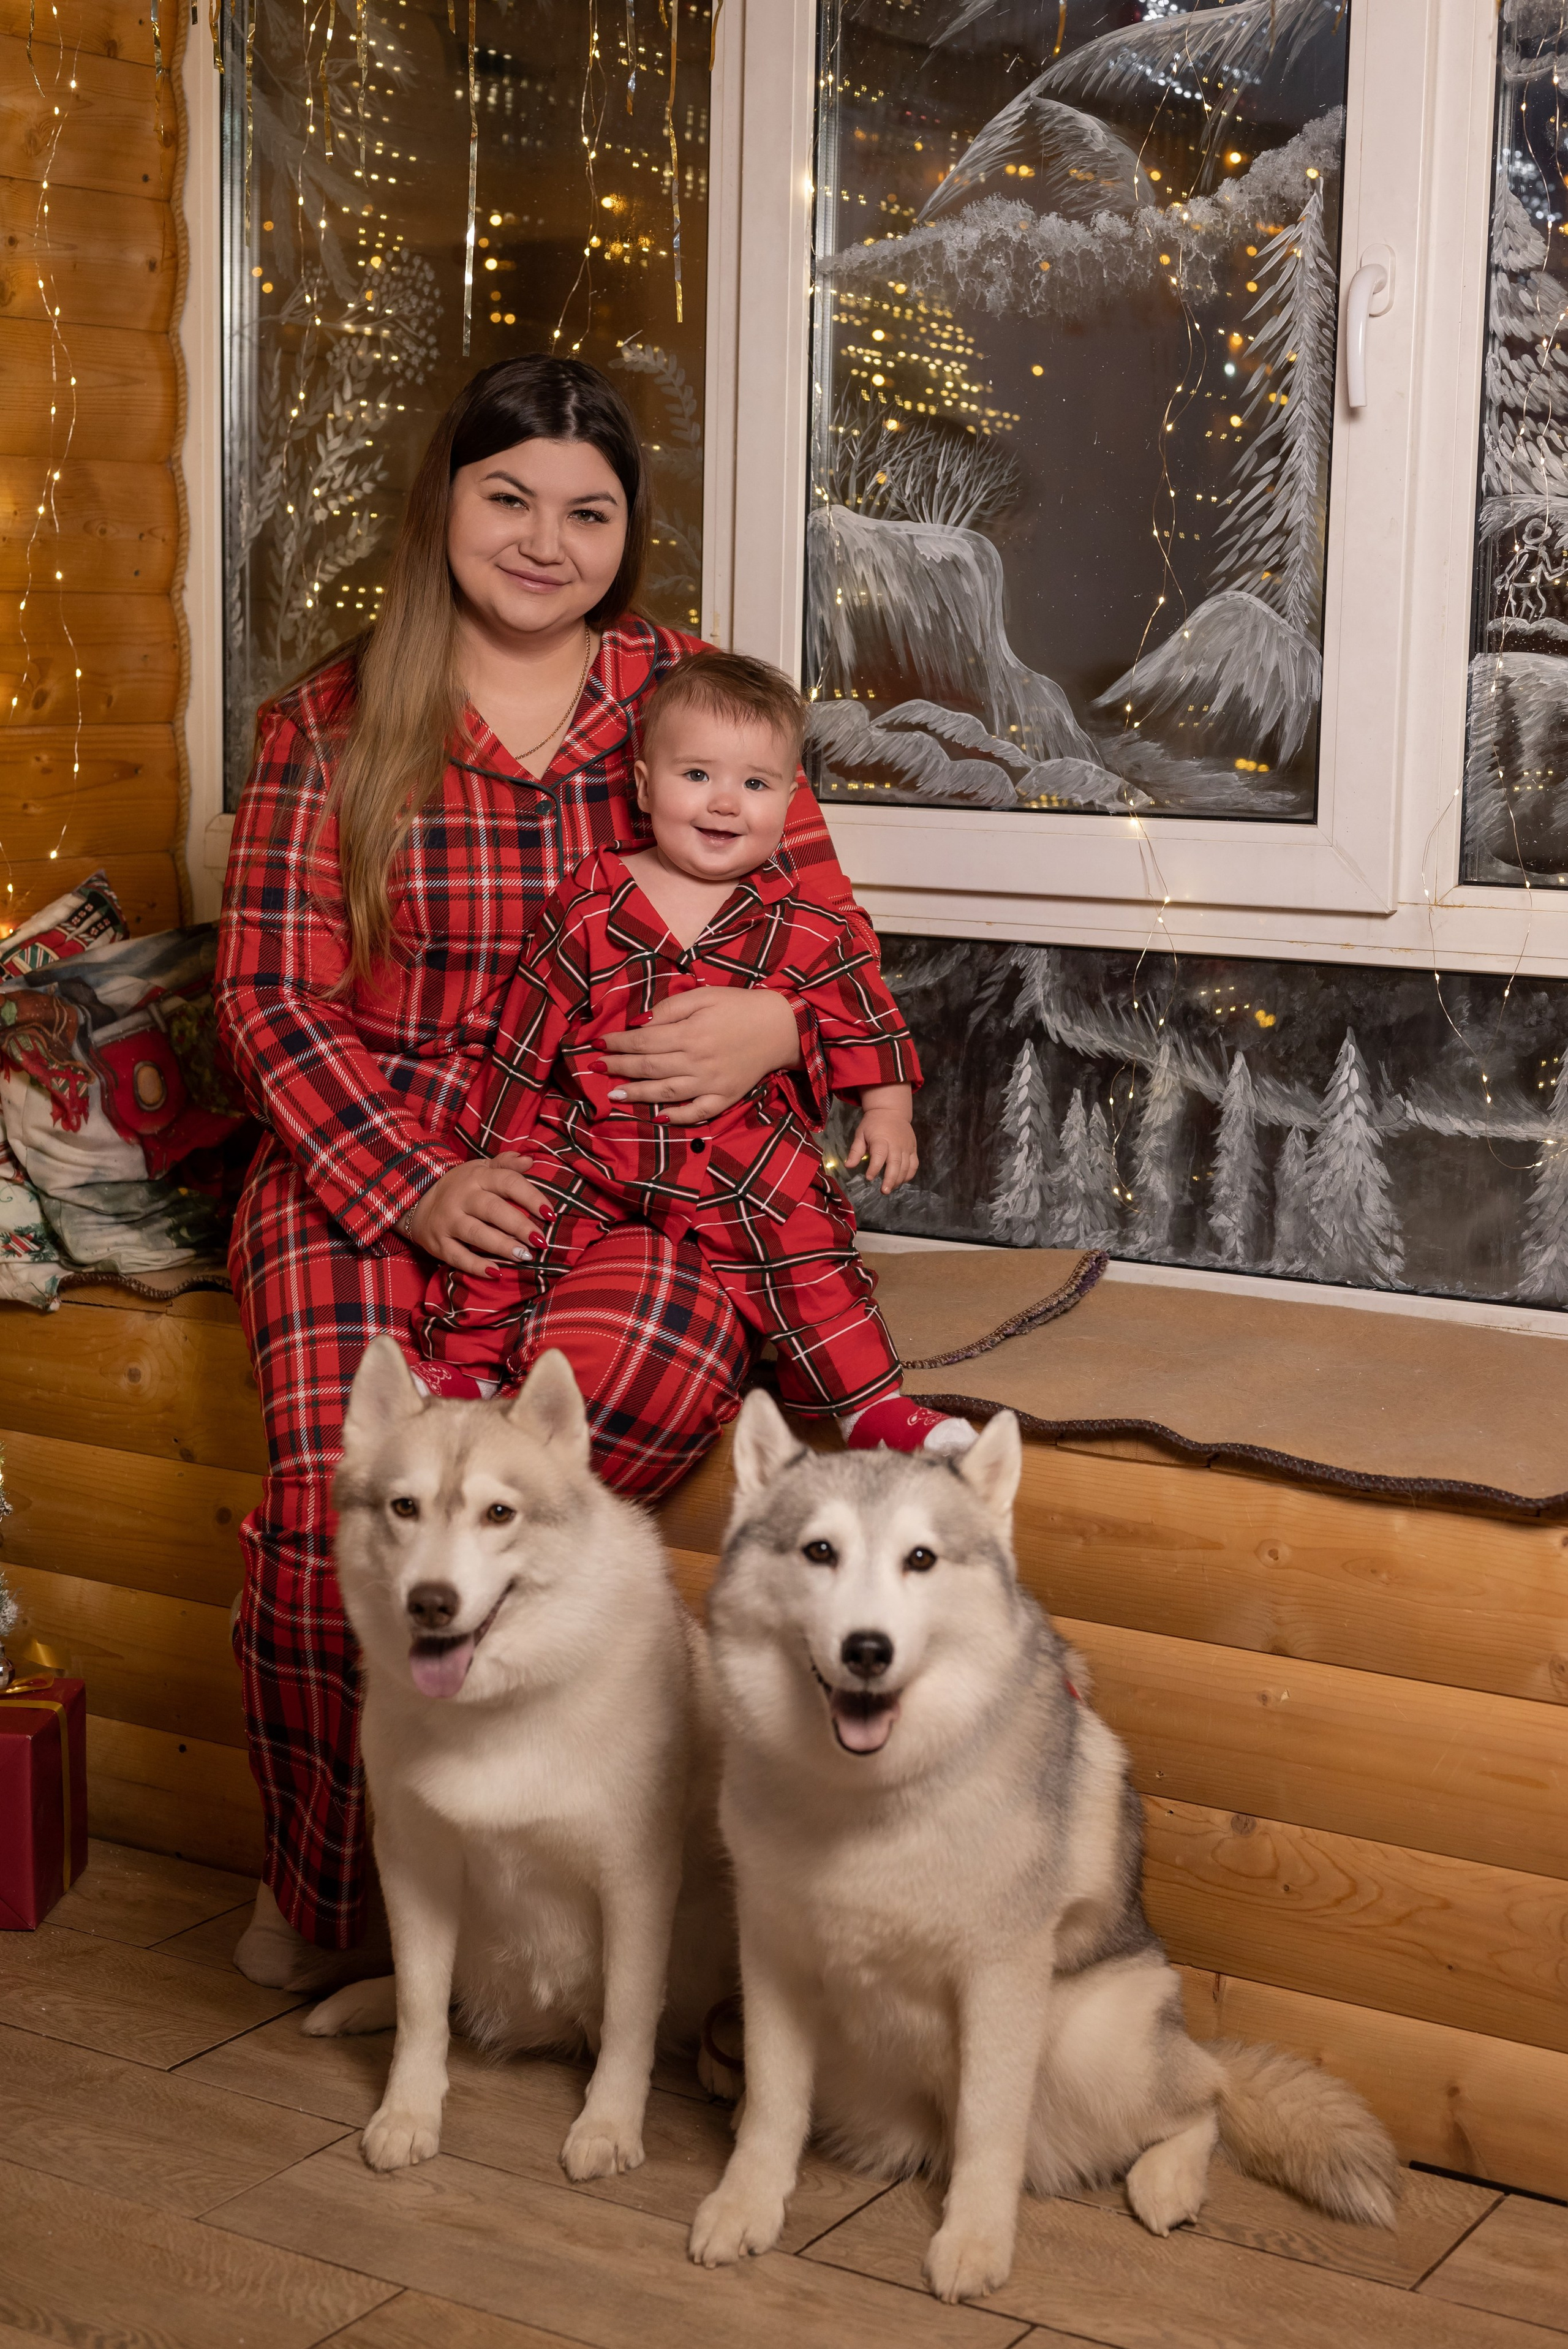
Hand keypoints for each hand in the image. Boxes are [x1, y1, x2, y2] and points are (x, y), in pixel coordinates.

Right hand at [402, 1155, 546, 1275]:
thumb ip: (506, 1164)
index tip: (550, 1214)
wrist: (418, 1201)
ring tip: (525, 1256)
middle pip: (493, 1210)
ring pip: (476, 1234)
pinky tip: (497, 1273)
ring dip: (502, 1246)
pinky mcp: (438, 1244)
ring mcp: (448, 1221)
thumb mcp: (481, 1169)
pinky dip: (476, 1267)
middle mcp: (462, 1197)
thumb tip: (530, 1161)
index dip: (531, 1198)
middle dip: (519, 1226)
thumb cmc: (462, 1187)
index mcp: (477, 1177)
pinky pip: (458, 1257)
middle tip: (540, 1241)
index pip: (508, 1182)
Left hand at [601, 987, 800, 1126]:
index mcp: (690, 1033)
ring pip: (666, 1093)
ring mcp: (711, 1083)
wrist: (782, 1027)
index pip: (644, 1041)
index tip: (597, 1044)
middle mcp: (697, 1061)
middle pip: (649, 1067)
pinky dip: (676, 1117)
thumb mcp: (704, 995)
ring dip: (637, 1094)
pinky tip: (657, 1117)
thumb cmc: (739, 1007)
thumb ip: (670, 1007)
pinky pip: (696, 1113)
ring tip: (614, 1095)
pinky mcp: (725, 1098)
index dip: (617, 1044)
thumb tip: (639, 1023)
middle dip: (618, 1068)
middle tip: (594, 1068)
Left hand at [845, 1109, 918, 1195]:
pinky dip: (909, 1174)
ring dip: (899, 1179)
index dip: (874, 1168)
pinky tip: (902, 1181)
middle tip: (884, 1191)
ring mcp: (906, 1147)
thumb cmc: (873, 1123)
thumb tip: (848, 1166)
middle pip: (895, 1164)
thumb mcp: (861, 1133)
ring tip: (890, 1188)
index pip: (879, 1155)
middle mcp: (896, 1144)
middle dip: (890, 1179)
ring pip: (906, 1166)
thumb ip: (856, 1150)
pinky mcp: (913, 1148)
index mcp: (881, 1139)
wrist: (892, 1110)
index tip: (869, 1178)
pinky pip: (914, 1164)